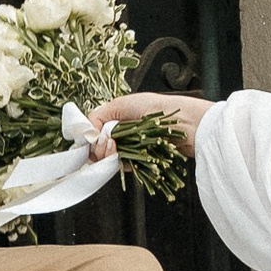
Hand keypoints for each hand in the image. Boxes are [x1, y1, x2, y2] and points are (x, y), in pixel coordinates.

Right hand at [89, 92, 209, 152]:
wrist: (183, 125)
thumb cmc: (157, 109)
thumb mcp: (121, 104)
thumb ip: (99, 115)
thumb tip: (87, 133)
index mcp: (116, 118)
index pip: (93, 132)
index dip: (89, 138)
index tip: (90, 140)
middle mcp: (121, 133)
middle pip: (98, 147)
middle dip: (98, 147)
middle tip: (107, 143)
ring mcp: (129, 148)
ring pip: (107, 158)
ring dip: (108, 155)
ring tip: (115, 148)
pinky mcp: (138, 161)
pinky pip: (121, 166)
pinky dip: (119, 163)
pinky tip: (122, 157)